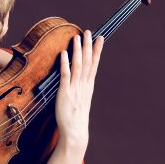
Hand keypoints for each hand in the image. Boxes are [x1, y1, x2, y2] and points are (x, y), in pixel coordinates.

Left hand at [55, 30, 103, 149]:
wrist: (75, 132)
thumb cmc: (76, 117)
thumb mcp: (81, 99)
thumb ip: (80, 87)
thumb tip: (78, 77)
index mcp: (88, 86)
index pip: (94, 64)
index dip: (97, 50)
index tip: (100, 38)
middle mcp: (83, 85)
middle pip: (87, 62)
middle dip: (88, 46)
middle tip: (88, 32)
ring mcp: (75, 89)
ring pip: (78, 66)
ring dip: (77, 51)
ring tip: (77, 37)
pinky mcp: (65, 93)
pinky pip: (65, 76)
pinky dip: (65, 64)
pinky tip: (64, 54)